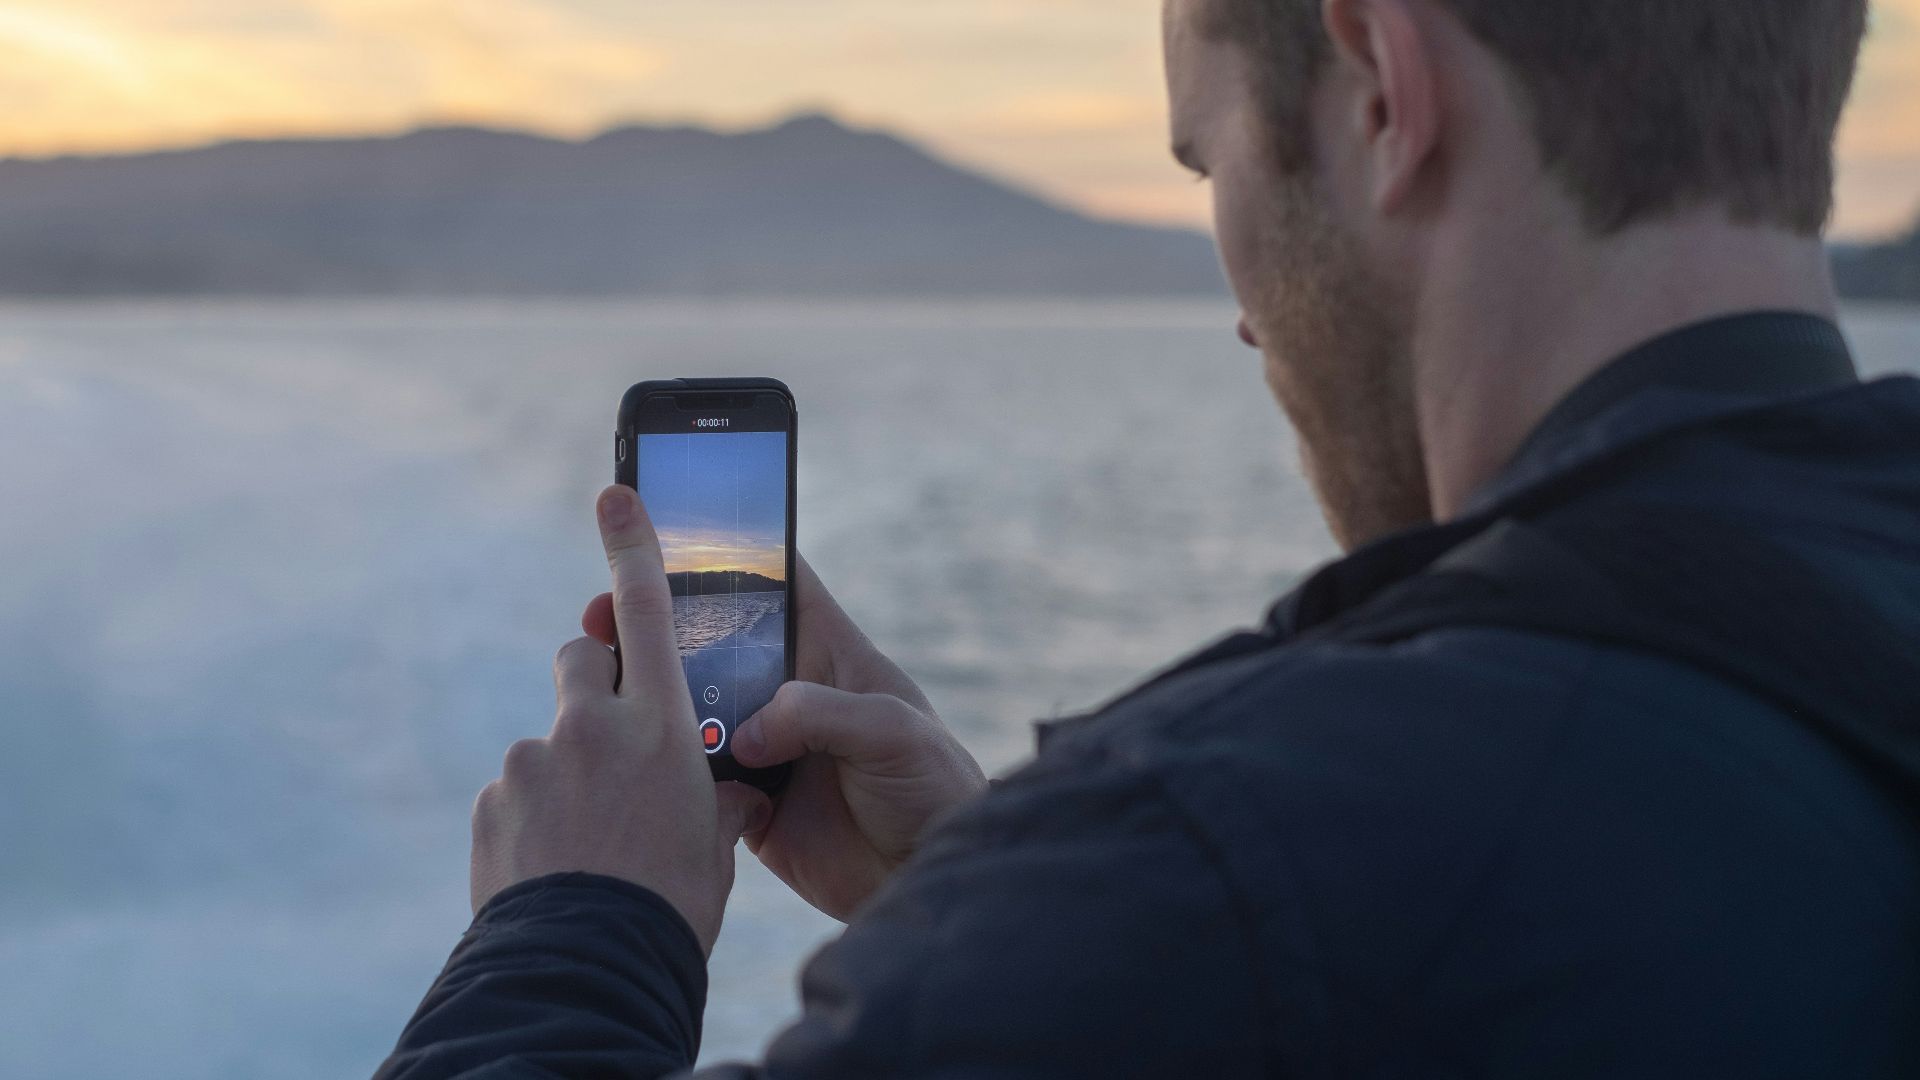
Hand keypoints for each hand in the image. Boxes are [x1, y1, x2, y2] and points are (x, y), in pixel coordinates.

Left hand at [471, 486, 768, 953]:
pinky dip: (536, 818)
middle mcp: (590, 727)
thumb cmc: (671, 906)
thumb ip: (716, 800)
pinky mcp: (492, 803)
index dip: (632, 546)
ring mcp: (532, 762)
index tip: (615, 492)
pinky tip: (557, 865)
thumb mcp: (715, 847)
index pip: (644, 612)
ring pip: (550, 741)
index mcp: (661, 726)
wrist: (587, 968)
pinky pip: (518, 793)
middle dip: (595, 682)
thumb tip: (728, 795)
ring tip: (589, 842)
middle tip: (614, 734)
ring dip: (568, 772)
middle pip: (580, 660)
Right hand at [582, 556, 986, 920]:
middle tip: (602, 612)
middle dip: (661, 623)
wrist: (926, 877)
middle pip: (716, 643)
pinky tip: (626, 756)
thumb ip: (821, 715)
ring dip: (651, 695)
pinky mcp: (748, 803)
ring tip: (600, 678)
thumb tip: (748, 732)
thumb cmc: (932, 788)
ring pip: (693, 708)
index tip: (671, 531)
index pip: (780, 585)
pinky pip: (695, 777)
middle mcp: (791, 693)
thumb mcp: (892, 732)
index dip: (732, 555)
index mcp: (831, 655)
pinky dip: (664, 766)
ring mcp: (766, 747)